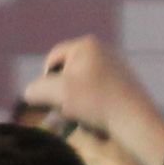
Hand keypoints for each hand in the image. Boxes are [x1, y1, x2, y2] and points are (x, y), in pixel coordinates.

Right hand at [24, 35, 158, 136]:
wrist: (134, 119)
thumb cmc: (94, 101)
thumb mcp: (58, 93)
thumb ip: (36, 90)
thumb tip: (29, 92)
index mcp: (86, 45)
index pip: (53, 58)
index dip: (45, 79)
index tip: (48, 99)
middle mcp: (103, 50)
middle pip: (68, 71)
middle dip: (62, 92)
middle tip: (63, 109)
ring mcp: (116, 66)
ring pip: (82, 84)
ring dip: (76, 101)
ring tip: (80, 115)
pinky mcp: (125, 83)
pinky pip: (98, 92)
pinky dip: (92, 104)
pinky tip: (96, 117)